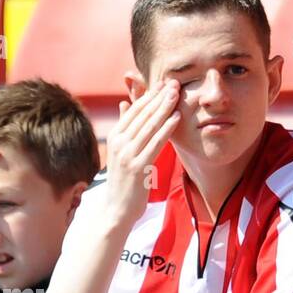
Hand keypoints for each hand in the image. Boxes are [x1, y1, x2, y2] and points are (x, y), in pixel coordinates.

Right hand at [103, 79, 180, 225]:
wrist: (115, 210)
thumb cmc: (121, 182)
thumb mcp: (120, 152)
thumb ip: (124, 127)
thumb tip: (125, 103)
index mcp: (115, 137)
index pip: (134, 111)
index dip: (150, 95)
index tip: (163, 83)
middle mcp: (119, 143)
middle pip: (143, 115)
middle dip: (159, 97)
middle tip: (174, 81)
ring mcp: (128, 155)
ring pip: (149, 126)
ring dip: (164, 108)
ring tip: (177, 93)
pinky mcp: (138, 167)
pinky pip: (155, 143)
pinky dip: (166, 129)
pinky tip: (175, 117)